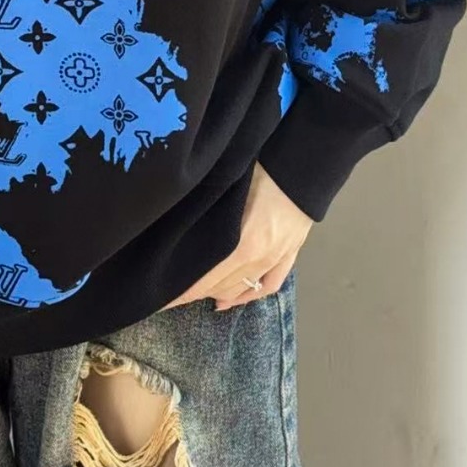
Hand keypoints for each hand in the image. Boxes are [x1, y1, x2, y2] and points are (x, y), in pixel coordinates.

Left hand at [160, 161, 312, 310]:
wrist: (302, 165)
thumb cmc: (263, 170)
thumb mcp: (229, 190)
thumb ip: (210, 214)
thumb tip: (182, 224)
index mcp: (244, 244)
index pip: (207, 279)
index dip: (185, 291)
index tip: (164, 298)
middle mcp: (260, 258)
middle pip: (222, 286)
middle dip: (196, 292)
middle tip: (172, 294)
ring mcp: (277, 259)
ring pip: (243, 288)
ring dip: (219, 294)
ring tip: (196, 295)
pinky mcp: (290, 255)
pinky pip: (269, 286)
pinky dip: (249, 296)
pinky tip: (232, 301)